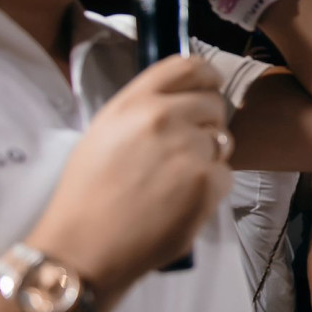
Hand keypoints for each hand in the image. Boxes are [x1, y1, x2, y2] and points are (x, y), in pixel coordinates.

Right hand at [25, 57, 231, 300]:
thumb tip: (182, 101)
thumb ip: (143, 111)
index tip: (210, 87)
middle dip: (208, 124)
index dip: (207, 75)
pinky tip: (180, 203)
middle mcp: (163, 116)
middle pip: (214, 104)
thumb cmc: (88, 194)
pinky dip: (210, 190)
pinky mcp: (207, 181)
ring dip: (209, 158)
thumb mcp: (105, 133)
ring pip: (223, 141)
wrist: (85, 246)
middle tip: (186, 151)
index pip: (187, 66)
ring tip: (176, 181)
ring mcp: (189, 148)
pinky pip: (225, 175)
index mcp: (133, 101)